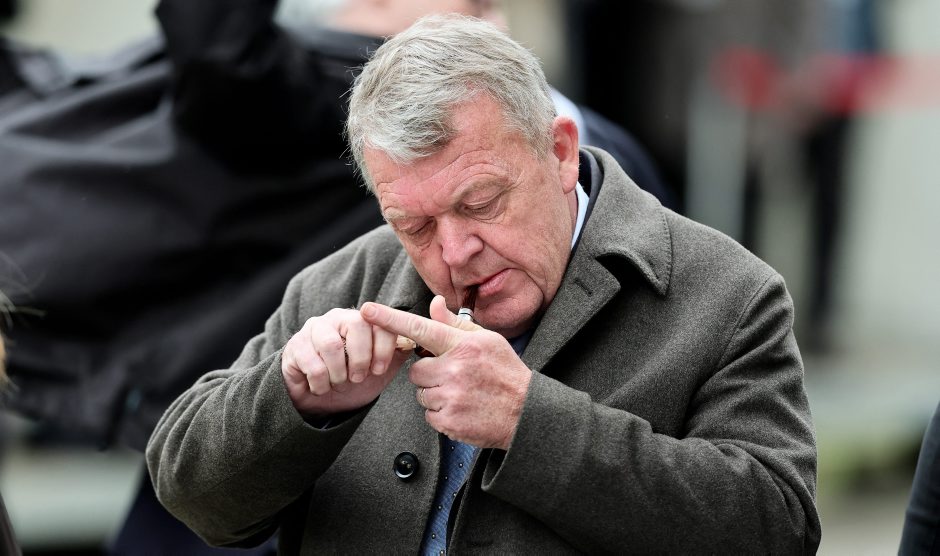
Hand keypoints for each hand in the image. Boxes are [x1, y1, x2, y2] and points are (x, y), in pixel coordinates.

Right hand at [281, 308, 409, 415]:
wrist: (318, 400)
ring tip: (339, 383)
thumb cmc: (351, 380)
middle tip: (358, 378)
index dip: (383, 347)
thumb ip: (396, 355)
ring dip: (340, 374)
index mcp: (361, 320)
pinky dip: (322, 384)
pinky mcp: (295, 347)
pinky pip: (313, 365)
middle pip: (356, 325)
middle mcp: (337, 318)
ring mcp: (314, 329)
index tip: (380, 369)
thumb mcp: (379, 371)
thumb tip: (416, 343)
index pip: (379, 321)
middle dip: (361, 359)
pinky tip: (322, 387)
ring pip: (332, 346)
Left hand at [361, 296, 531, 449]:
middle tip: (455, 377)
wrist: (526, 412)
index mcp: (463, 345)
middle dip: (429, 374)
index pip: (420, 328)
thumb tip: (434, 303)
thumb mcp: (487, 341)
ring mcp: (451, 397)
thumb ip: (456, 325)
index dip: (390, 318)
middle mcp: (454, 369)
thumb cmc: (506, 372)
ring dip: (435, 394)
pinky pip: (428, 414)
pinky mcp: (449, 421)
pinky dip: (441, 414)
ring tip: (462, 394)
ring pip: (421, 393)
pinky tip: (462, 409)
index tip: (367, 310)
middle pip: (416, 370)